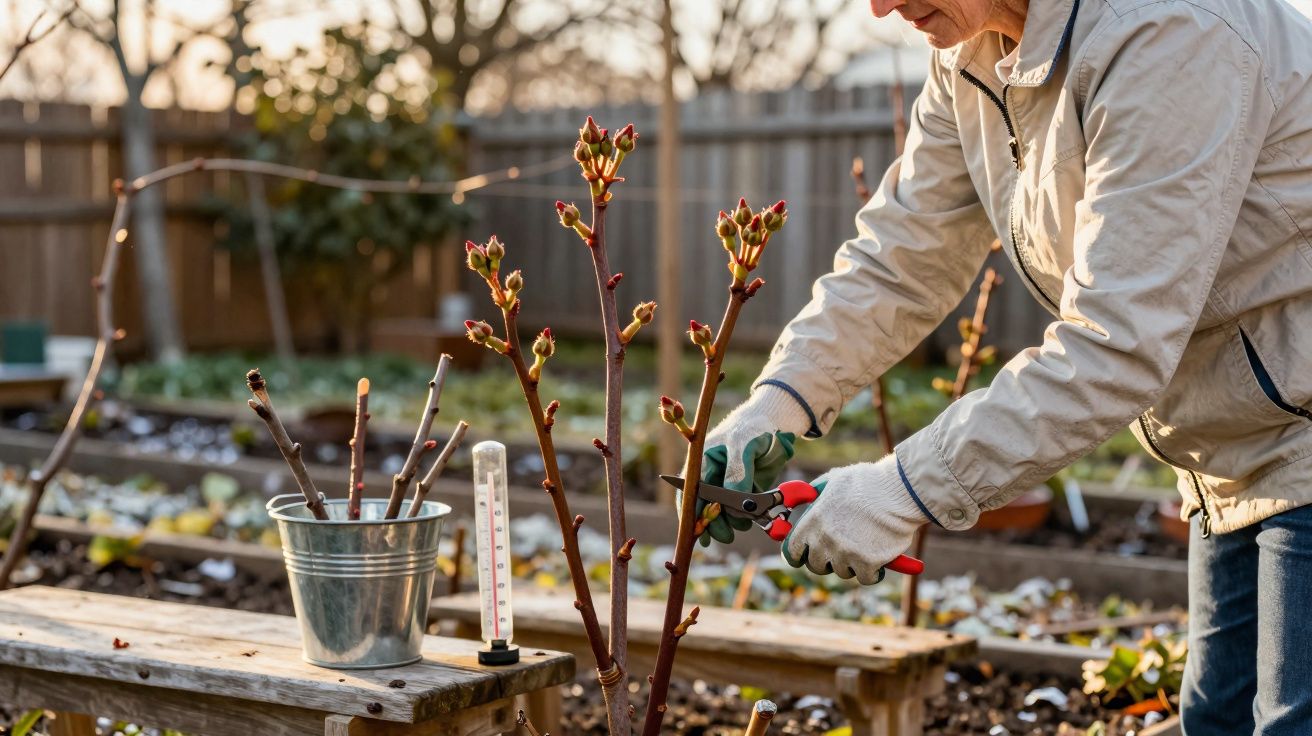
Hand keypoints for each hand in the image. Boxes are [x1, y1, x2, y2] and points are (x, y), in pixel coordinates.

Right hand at [683, 385, 811, 544]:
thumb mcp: (743, 445)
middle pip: (703, 506)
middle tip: (725, 536)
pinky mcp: (743, 492)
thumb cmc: (753, 429)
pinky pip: (738, 511)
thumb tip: (734, 500)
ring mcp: (726, 485)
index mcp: (702, 461)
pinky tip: (748, 523)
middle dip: (713, 523)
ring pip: (721, 512)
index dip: (692, 511)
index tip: (699, 529)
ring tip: (743, 525)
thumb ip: (737, 472)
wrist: (775, 426)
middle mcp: (711, 476)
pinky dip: (742, 519)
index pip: (690, 490)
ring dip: (729, 523)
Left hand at [782, 455, 927, 584]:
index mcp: (813, 522)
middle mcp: (825, 541)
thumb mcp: (834, 480)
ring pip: (842, 571)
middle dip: (826, 561)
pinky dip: (872, 572)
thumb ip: (816, 493)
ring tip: (863, 547)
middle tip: (839, 552)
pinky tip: (878, 561)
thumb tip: (803, 500)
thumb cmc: (868, 482)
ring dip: (851, 564)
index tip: (804, 556)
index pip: (792, 550)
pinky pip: (865, 578)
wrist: (898, 492)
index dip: (797, 555)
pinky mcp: (867, 564)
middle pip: (816, 565)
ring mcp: (846, 554)